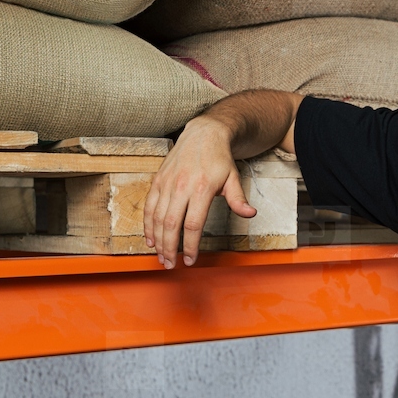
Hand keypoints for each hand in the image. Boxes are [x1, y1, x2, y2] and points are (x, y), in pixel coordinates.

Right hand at [143, 117, 256, 267]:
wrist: (203, 134)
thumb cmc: (219, 158)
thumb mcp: (233, 178)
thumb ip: (238, 200)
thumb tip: (250, 214)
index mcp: (202, 189)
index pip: (192, 225)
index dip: (190, 245)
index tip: (190, 259)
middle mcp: (181, 186)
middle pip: (171, 225)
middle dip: (169, 248)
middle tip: (170, 264)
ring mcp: (167, 183)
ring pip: (157, 218)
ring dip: (157, 240)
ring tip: (160, 256)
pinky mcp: (158, 181)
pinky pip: (149, 206)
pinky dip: (147, 224)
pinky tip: (150, 239)